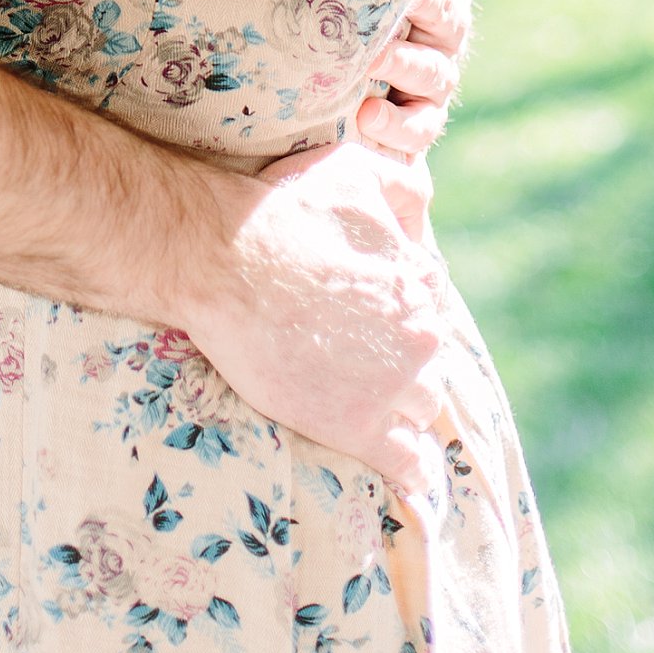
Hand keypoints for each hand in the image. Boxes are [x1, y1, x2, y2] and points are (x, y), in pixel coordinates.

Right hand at [172, 137, 454, 484]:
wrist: (223, 263)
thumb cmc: (282, 211)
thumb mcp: (353, 170)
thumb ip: (399, 183)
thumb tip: (421, 201)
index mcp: (419, 283)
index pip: (429, 304)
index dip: (400, 309)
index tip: (372, 316)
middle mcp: (419, 336)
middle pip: (429, 357)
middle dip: (403, 357)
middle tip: (361, 358)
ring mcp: (392, 386)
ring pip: (422, 405)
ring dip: (406, 406)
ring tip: (377, 410)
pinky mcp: (358, 428)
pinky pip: (407, 462)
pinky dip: (415, 473)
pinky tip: (416, 482)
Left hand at [356, 0, 482, 159]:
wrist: (333, 61)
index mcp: (440, 7)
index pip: (444, 3)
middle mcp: (438, 52)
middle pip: (438, 53)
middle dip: (410, 52)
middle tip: (376, 49)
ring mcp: (424, 94)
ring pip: (429, 94)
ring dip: (402, 92)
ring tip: (369, 92)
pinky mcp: (406, 131)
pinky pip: (415, 137)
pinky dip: (394, 131)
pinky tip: (366, 122)